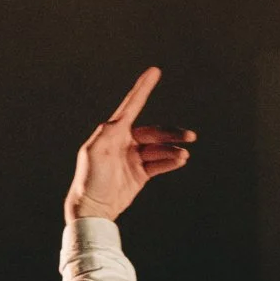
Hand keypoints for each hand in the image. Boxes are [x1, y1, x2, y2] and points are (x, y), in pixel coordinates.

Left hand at [64, 66, 195, 222]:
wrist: (93, 209)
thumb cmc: (89, 179)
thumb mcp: (93, 153)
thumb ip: (106, 134)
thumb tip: (119, 120)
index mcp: (113, 132)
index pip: (131, 106)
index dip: (143, 88)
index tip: (154, 71)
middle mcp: (125, 142)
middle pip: (153, 133)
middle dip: (171, 134)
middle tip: (190, 136)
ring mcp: (134, 158)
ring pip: (158, 150)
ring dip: (172, 151)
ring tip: (184, 155)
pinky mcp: (140, 174)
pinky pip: (158, 164)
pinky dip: (170, 162)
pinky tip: (180, 160)